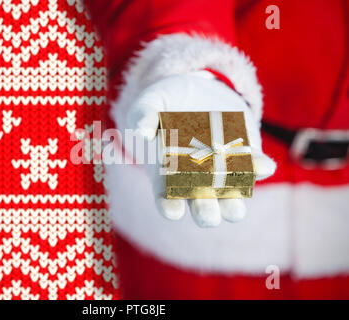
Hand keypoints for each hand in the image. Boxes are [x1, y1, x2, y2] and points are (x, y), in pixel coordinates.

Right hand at [126, 71, 275, 226]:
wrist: (199, 90)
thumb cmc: (167, 101)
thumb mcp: (152, 100)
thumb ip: (143, 113)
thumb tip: (142, 133)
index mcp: (166, 172)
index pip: (165, 197)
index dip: (168, 205)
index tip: (173, 211)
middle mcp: (195, 179)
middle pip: (200, 205)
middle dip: (205, 213)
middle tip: (207, 216)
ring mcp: (221, 171)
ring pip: (230, 196)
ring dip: (234, 205)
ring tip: (235, 209)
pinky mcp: (245, 157)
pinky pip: (253, 168)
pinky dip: (259, 168)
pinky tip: (263, 166)